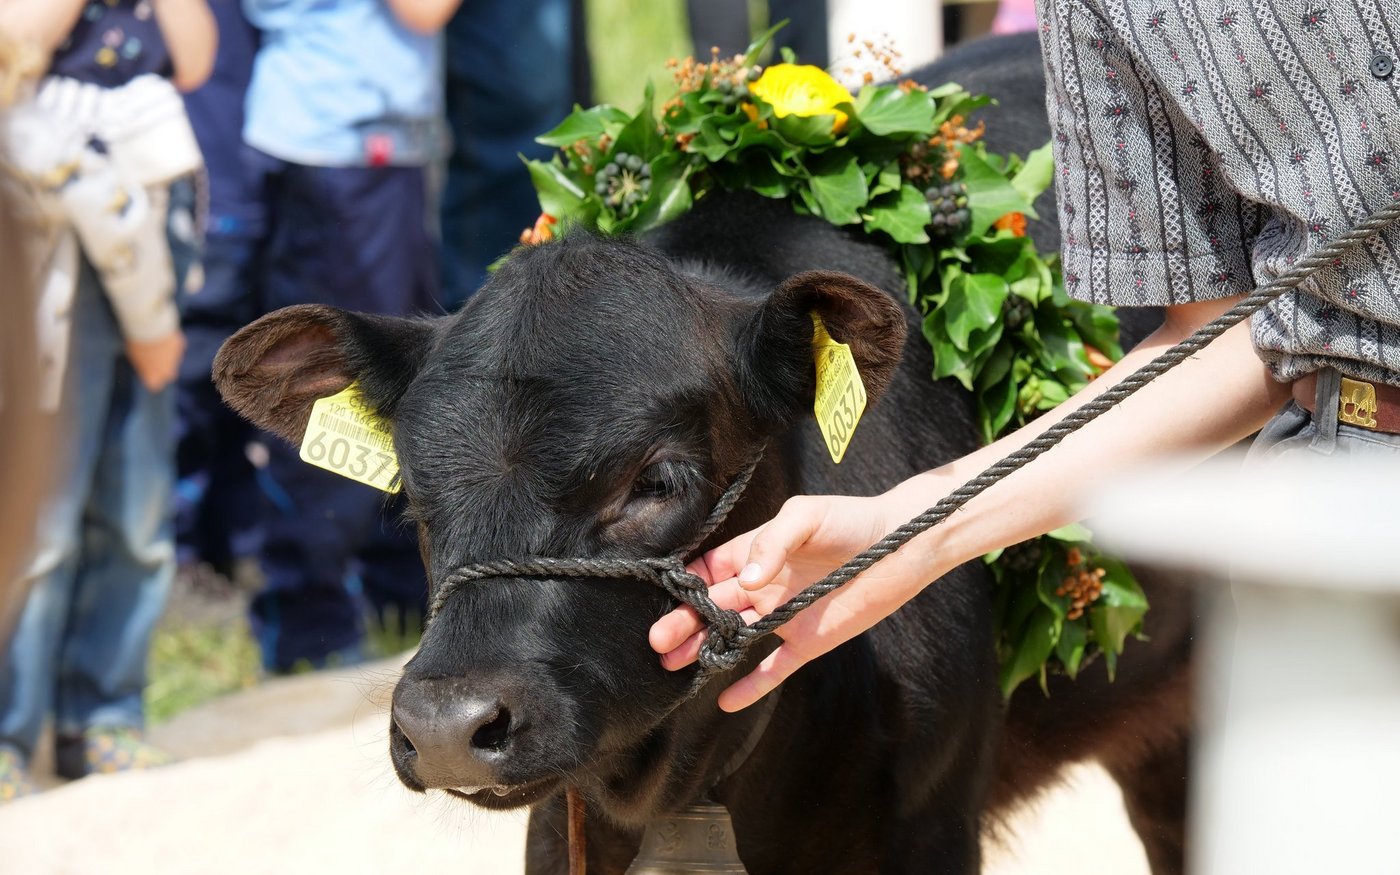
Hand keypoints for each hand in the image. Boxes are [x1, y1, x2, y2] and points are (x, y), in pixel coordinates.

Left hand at [125, 329, 184, 391]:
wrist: (150, 327)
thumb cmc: (137, 343)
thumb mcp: (134, 357)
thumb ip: (142, 364)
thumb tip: (145, 364)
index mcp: (153, 376)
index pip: (155, 386)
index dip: (150, 379)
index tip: (146, 374)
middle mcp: (167, 371)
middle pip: (168, 375)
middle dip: (163, 371)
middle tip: (154, 361)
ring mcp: (176, 359)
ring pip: (173, 361)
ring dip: (167, 356)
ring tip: (157, 345)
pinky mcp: (181, 346)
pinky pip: (176, 348)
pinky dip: (171, 345)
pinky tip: (163, 336)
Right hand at [648, 491, 947, 711]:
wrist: (902, 545)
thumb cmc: (851, 521)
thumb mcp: (805, 517)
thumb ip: (771, 543)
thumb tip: (745, 582)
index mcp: (754, 554)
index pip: (706, 571)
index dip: (682, 584)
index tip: (656, 599)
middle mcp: (762, 587)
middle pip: (710, 608)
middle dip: (682, 623)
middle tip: (656, 641)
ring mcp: (783, 616)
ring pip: (732, 638)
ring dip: (703, 651)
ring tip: (673, 667)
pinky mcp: (807, 641)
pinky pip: (774, 668)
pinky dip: (751, 685)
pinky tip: (726, 700)